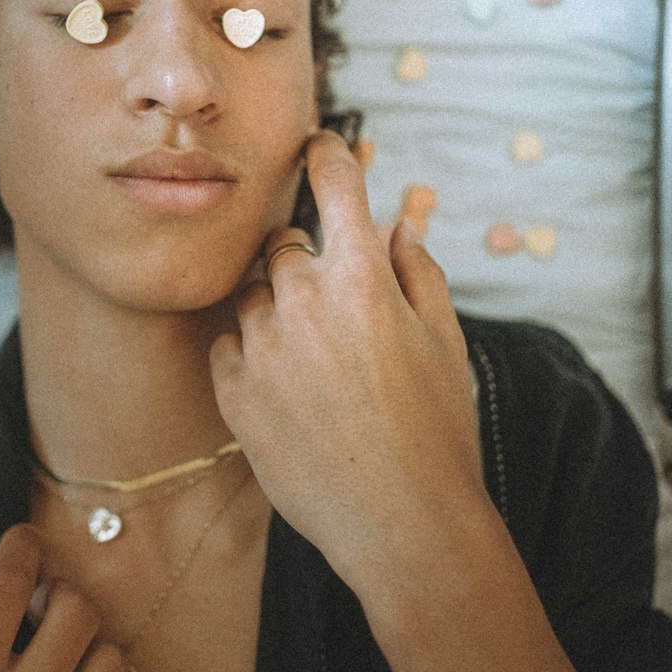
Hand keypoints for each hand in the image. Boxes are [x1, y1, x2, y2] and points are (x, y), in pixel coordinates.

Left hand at [209, 129, 486, 598]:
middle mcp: (303, 300)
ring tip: (318, 364)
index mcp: (362, 277)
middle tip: (337, 307)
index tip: (317, 145)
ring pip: (253, 295)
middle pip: (285, 245)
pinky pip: (228, 343)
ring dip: (277, 309)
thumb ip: (416, 270)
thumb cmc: (437, 431)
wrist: (404, 526)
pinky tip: (287, 386)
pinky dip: (251, 350)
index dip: (326, 155)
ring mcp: (262, 347)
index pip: (334, 184)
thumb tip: (399, 221)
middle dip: (307, 260)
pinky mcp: (233, 392)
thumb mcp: (444, 341)